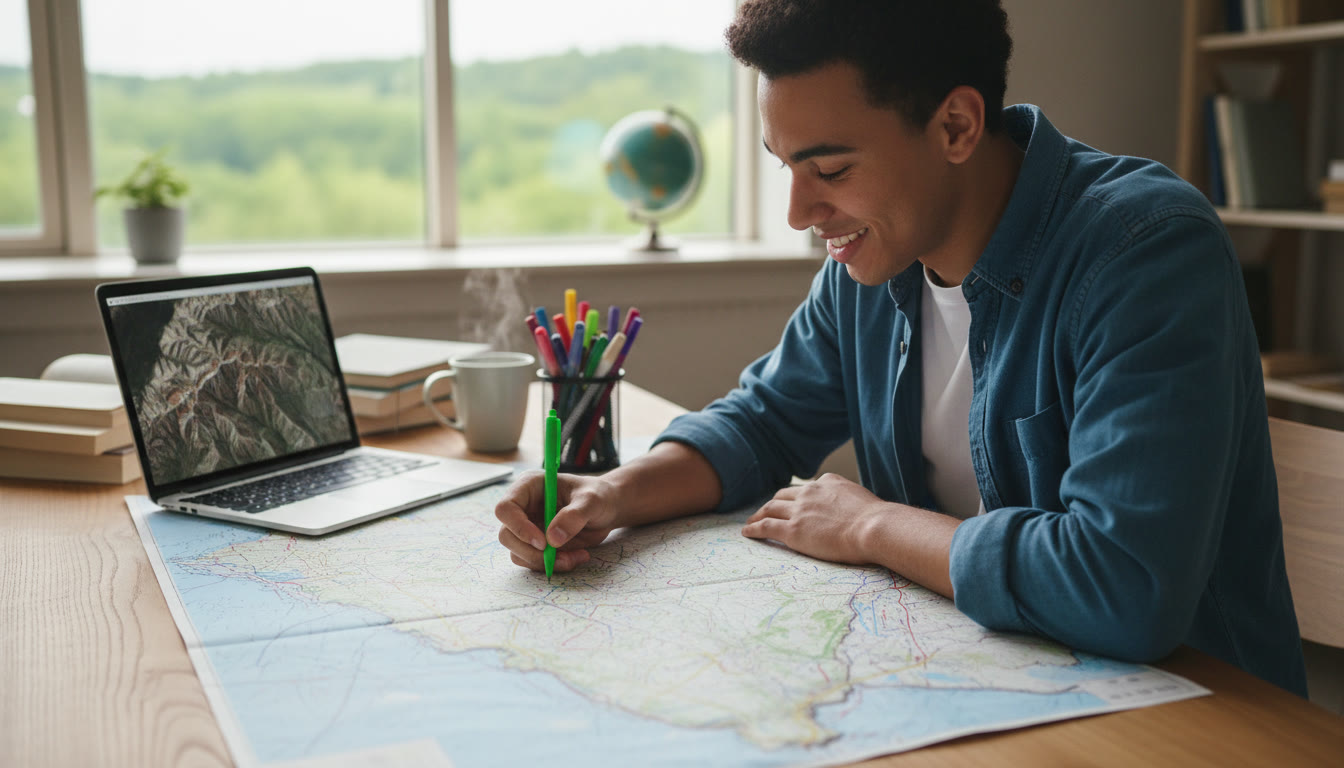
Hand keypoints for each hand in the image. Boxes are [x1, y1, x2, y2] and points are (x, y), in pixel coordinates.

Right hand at [494, 470, 623, 572]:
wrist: (607, 510)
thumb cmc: (598, 496)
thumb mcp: (592, 501)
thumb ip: (574, 516)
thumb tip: (552, 539)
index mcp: (529, 487)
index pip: (506, 508)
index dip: (519, 527)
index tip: (543, 543)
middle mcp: (523, 507)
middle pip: (507, 536)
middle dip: (532, 553)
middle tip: (561, 557)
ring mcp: (527, 527)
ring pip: (519, 554)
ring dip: (545, 562)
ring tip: (577, 556)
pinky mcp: (535, 545)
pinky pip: (533, 562)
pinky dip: (553, 565)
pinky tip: (576, 557)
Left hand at [741, 473, 885, 564]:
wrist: (874, 527)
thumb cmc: (877, 521)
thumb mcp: (862, 500)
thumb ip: (850, 502)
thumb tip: (854, 513)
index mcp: (827, 482)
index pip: (806, 488)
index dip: (796, 497)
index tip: (791, 503)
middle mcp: (810, 492)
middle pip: (783, 495)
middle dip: (773, 503)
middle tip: (766, 511)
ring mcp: (800, 510)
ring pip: (771, 508)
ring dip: (759, 514)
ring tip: (752, 522)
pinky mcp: (793, 530)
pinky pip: (766, 526)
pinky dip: (754, 528)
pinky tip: (747, 532)